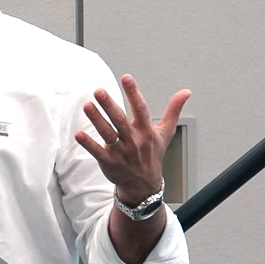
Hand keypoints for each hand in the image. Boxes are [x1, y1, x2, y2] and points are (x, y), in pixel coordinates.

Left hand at [76, 75, 189, 207]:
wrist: (144, 185)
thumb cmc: (152, 155)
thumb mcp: (165, 133)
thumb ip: (173, 110)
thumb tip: (186, 92)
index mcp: (146, 131)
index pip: (141, 109)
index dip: (133, 93)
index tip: (126, 77)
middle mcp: (134, 140)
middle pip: (120, 120)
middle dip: (110, 105)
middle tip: (99, 91)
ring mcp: (121, 152)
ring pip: (108, 134)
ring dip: (97, 120)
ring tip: (87, 105)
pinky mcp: (109, 162)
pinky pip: (97, 152)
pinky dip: (88, 144)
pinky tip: (78, 133)